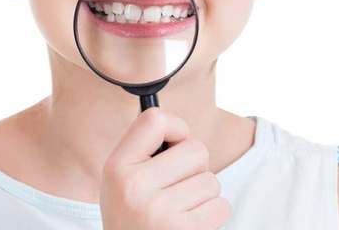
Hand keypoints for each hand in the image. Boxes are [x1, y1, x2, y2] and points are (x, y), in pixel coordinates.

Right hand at [100, 108, 230, 229]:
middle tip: (178, 185)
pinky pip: (221, 206)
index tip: (176, 142)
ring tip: (180, 209)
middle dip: (196, 166)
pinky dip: (212, 214)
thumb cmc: (133, 216)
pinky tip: (190, 224)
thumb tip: (179, 128)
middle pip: (195, 149)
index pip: (154, 120)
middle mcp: (133, 187)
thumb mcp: (121, 181)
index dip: (176, 126)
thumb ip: (144, 151)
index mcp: (117, 167)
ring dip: (203, 194)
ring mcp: (157, 212)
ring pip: (211, 180)